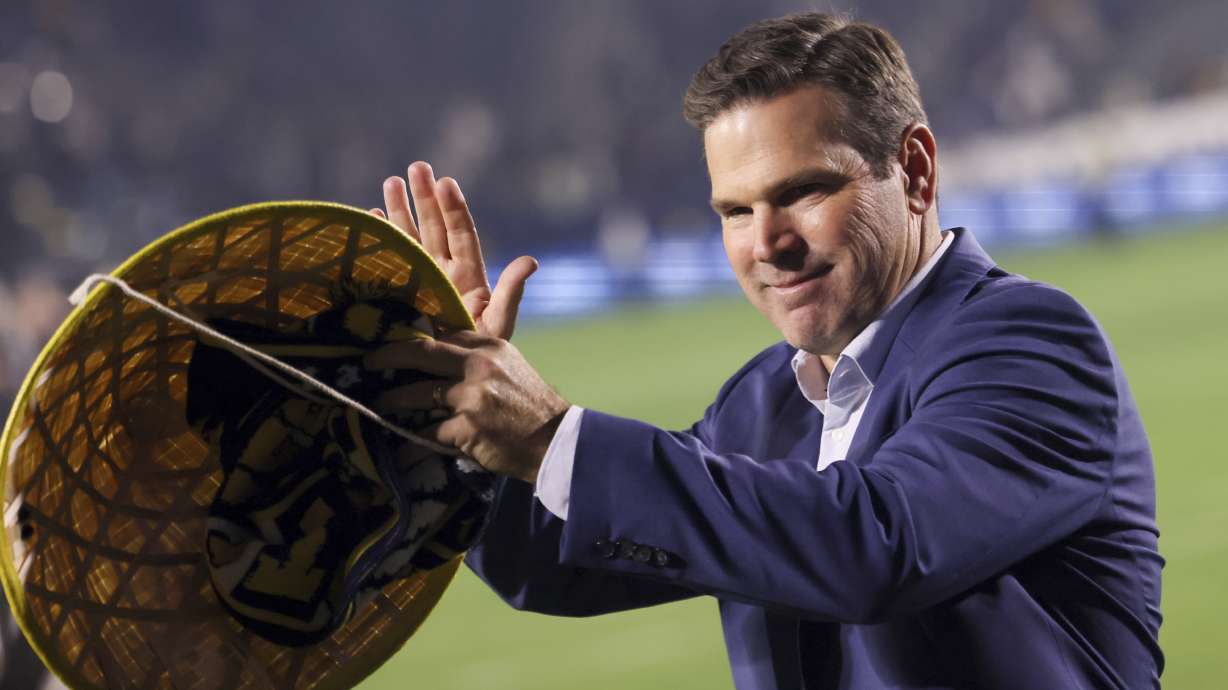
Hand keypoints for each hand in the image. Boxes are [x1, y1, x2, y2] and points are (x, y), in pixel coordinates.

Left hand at [367, 331, 569, 483]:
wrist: (555, 441)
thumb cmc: (531, 407)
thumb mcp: (510, 368)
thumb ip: (479, 359)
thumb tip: (441, 359)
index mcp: (490, 346)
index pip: (444, 333)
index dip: (414, 338)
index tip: (394, 343)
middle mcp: (479, 365)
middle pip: (422, 353)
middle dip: (389, 357)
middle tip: (368, 363)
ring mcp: (472, 396)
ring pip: (418, 394)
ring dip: (393, 401)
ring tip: (379, 407)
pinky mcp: (467, 427)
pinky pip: (428, 434)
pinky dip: (412, 443)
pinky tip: (400, 450)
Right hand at [371, 161, 537, 338]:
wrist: (451, 382)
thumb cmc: (480, 355)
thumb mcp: (498, 324)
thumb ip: (511, 293)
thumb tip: (531, 261)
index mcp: (469, 277)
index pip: (462, 235)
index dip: (454, 209)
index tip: (446, 182)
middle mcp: (444, 274)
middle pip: (434, 228)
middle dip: (424, 198)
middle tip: (417, 166)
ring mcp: (421, 282)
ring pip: (411, 238)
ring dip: (401, 210)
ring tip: (391, 181)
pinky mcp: (400, 295)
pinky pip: (389, 260)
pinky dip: (382, 239)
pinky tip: (372, 218)